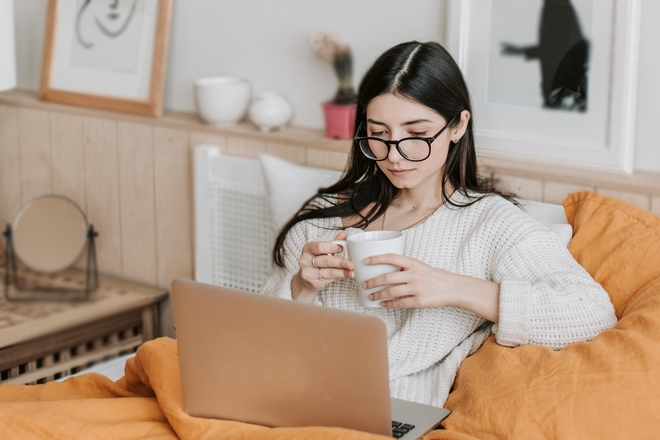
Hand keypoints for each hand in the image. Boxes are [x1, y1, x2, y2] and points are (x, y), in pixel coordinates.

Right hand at [291, 232, 353, 302]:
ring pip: (328, 272)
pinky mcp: (313, 283)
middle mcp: (305, 261)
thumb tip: (343, 235)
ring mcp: (308, 273)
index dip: (332, 247)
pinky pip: (329, 279)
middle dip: (340, 262)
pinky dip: (340, 276)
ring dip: (342, 271)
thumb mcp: (322, 251)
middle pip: (325, 260)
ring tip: (352, 271)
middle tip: (351, 263)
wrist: (305, 280)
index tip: (342, 248)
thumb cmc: (316, 262)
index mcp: (308, 249)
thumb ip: (333, 243)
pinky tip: (347, 275)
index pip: (319, 247)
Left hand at [362, 254, 499, 320]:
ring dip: (378, 294)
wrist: (453, 288)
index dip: (376, 259)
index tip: (365, 261)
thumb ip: (406, 267)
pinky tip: (383, 304)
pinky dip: (389, 304)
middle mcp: (414, 274)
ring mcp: (417, 288)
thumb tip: (387, 269)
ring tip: (371, 296)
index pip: (391, 257)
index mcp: (413, 263)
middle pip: (387, 277)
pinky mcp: (419, 301)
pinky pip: (400, 303)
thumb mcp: (421, 266)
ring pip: (391, 291)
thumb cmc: (436, 277)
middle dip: (373, 281)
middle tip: (364, 284)